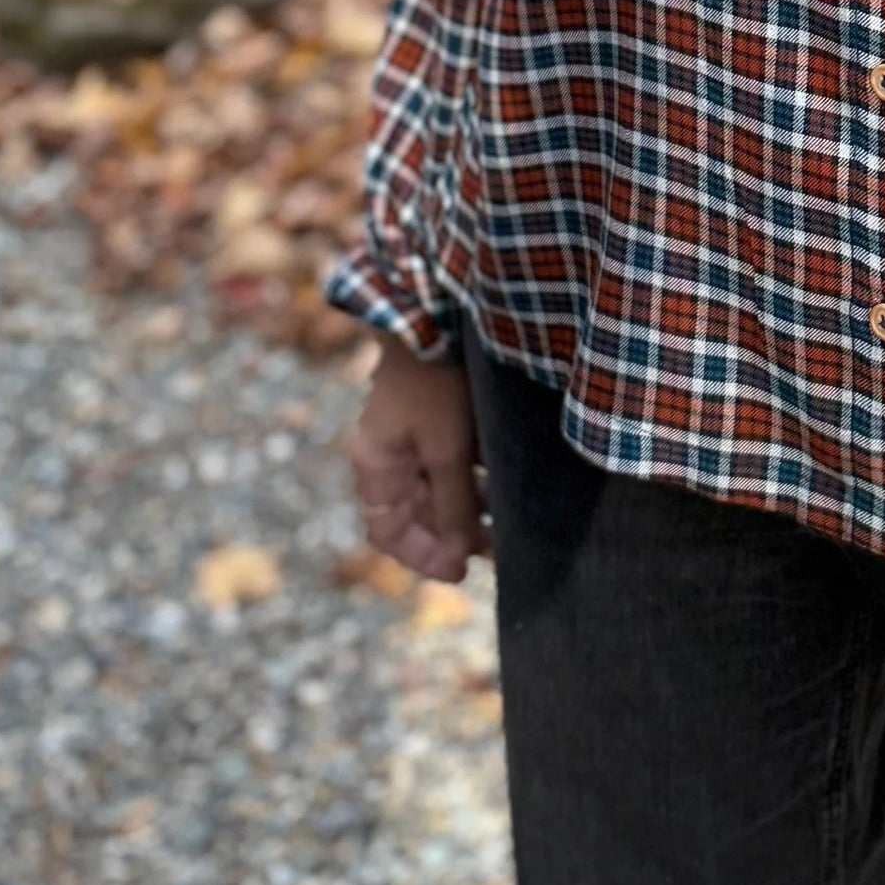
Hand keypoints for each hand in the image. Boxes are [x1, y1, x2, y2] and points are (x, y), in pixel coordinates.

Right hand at [344, 331, 492, 583]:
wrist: (439, 313)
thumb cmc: (436, 383)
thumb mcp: (446, 449)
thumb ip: (451, 504)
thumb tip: (456, 555)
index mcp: (376, 466)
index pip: (388, 532)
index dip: (422, 557)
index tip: (460, 571)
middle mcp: (388, 454)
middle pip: (416, 513)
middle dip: (454, 535)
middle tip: (497, 550)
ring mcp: (410, 434)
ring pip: (437, 488)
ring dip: (468, 508)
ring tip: (508, 524)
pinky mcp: (434, 416)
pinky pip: (450, 462)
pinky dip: (474, 479)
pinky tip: (505, 486)